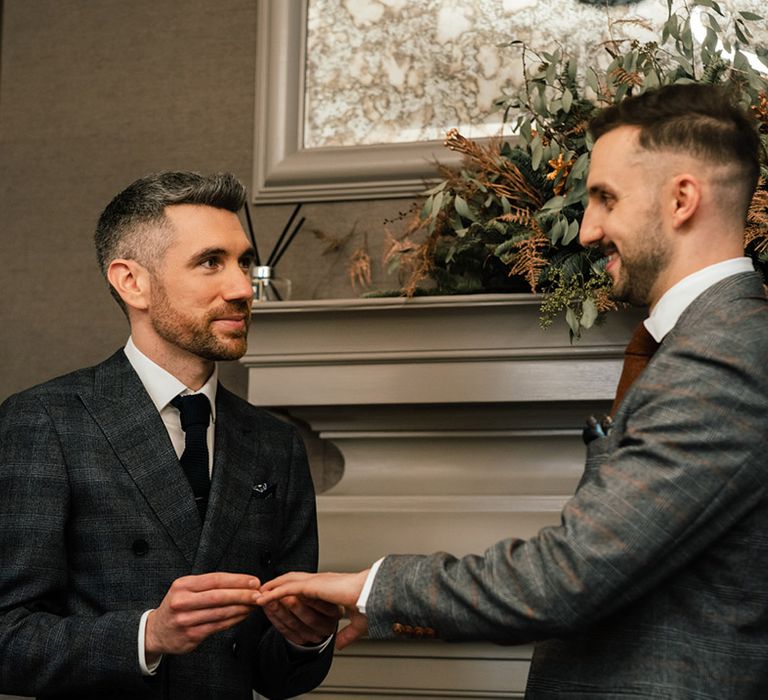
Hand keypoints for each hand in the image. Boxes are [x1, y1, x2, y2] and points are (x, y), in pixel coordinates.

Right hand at [145, 572, 259, 660]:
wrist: (156, 631)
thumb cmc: (178, 605)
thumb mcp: (187, 588)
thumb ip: (209, 585)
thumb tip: (242, 582)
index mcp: (183, 585)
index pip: (215, 580)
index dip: (237, 580)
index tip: (254, 581)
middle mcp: (182, 602)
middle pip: (219, 596)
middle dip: (242, 594)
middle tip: (258, 594)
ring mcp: (186, 620)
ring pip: (221, 612)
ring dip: (241, 608)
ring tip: (254, 604)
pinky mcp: (191, 635)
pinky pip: (218, 626)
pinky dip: (234, 620)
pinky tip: (243, 615)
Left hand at [256, 570, 369, 649]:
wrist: (374, 596)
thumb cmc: (370, 605)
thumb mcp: (356, 625)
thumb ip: (346, 634)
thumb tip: (339, 644)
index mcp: (329, 588)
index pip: (305, 585)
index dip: (291, 589)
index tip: (280, 596)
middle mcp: (321, 581)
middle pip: (292, 579)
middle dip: (277, 584)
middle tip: (262, 590)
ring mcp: (316, 582)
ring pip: (287, 581)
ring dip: (272, 587)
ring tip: (258, 593)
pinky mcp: (313, 586)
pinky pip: (288, 589)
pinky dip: (274, 592)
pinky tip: (265, 597)